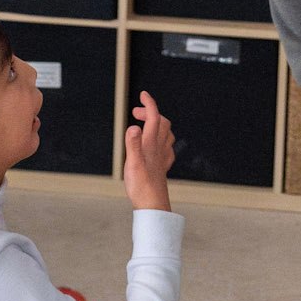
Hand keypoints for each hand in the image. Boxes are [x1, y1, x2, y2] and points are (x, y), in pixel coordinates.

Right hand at [122, 91, 173, 210]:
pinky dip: (162, 139)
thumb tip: (134, 126)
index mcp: (151, 144)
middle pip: (162, 123)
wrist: (153, 206)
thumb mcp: (132, 165)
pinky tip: (157, 145)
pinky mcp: (162, 167)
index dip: (149, 104)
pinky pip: (167, 147)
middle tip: (136, 112)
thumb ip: (133, 144)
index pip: (154, 118)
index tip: (144, 94)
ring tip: (146, 124)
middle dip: (150, 113)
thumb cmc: (142, 187)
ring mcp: (162, 157)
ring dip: (158, 124)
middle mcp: (159, 148)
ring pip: (167, 134)